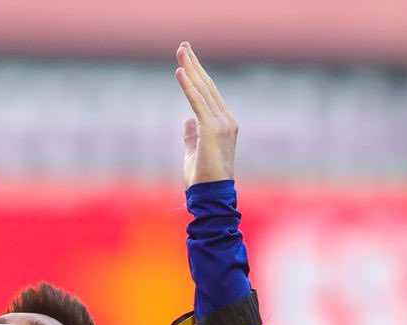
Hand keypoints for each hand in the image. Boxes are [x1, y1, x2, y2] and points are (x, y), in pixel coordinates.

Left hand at [174, 42, 237, 187]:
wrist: (211, 196)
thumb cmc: (202, 180)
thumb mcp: (194, 153)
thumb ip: (192, 135)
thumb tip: (187, 119)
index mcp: (224, 124)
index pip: (209, 94)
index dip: (197, 76)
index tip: (187, 60)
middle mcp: (226, 120)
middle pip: (207, 86)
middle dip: (195, 64)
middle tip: (183, 45)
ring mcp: (221, 123)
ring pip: (202, 91)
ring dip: (191, 69)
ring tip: (181, 51)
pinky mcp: (211, 129)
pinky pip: (197, 102)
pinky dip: (188, 86)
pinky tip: (180, 72)